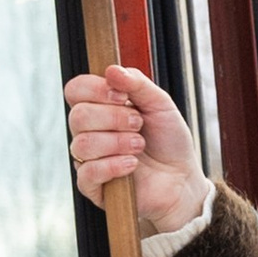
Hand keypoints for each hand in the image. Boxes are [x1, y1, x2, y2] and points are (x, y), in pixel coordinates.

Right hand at [64, 63, 210, 239]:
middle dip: (113, 118)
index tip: (123, 97)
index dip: (96, 90)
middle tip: (138, 124)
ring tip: (139, 146)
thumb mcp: (160, 104)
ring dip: (117, 142)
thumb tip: (111, 70)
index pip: (75, 90)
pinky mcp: (93, 186)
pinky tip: (132, 165)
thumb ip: (137, 83)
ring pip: (83, 144)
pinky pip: (88, 172)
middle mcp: (89, 131)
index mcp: (99, 107)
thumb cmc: (168, 141)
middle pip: (78, 116)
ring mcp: (88, 159)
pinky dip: (114, 166)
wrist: (182, 179)